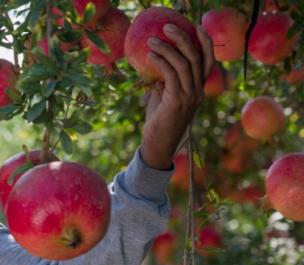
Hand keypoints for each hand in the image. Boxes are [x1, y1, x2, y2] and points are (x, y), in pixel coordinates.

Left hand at [140, 24, 214, 169]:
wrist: (158, 144)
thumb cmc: (159, 121)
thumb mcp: (163, 98)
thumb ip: (165, 84)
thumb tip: (157, 72)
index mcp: (198, 88)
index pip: (208, 61)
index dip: (204, 42)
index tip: (195, 26)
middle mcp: (198, 91)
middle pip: (197, 57)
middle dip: (183, 38)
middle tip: (167, 26)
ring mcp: (189, 96)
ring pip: (184, 64)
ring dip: (167, 48)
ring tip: (151, 40)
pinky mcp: (177, 101)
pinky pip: (171, 75)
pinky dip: (161, 62)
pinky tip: (150, 56)